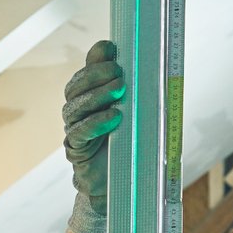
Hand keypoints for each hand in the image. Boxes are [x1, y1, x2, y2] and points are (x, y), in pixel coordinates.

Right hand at [62, 40, 124, 232]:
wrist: (124, 184)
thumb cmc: (134, 145)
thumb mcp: (141, 115)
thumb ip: (141, 94)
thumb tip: (158, 66)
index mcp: (90, 96)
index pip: (87, 71)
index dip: (95, 58)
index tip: (110, 48)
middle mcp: (78, 110)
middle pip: (76, 86)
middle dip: (96, 75)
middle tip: (119, 72)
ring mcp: (74, 130)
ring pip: (76, 107)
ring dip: (97, 95)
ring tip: (119, 89)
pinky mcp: (76, 150)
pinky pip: (80, 132)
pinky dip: (96, 122)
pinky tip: (114, 116)